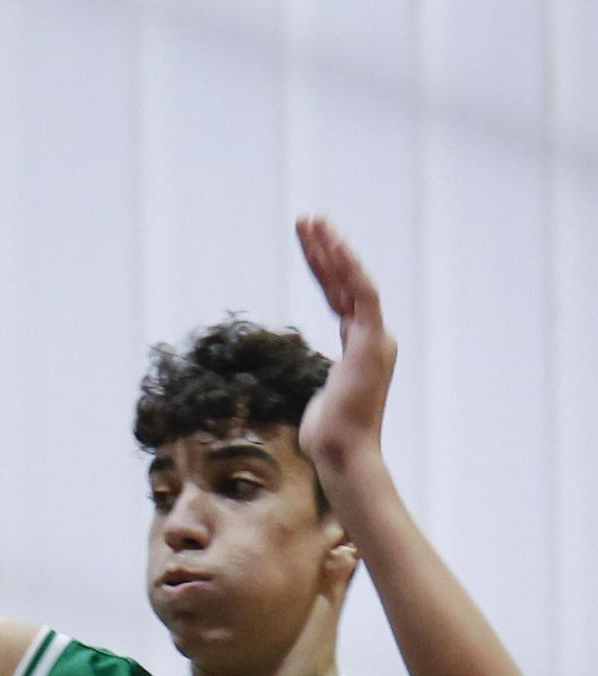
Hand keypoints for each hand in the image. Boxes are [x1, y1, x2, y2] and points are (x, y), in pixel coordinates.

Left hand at [296, 215, 397, 481]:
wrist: (343, 451)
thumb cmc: (328, 433)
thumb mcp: (322, 398)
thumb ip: (324, 384)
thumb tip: (318, 394)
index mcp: (360, 344)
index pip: (339, 295)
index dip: (323, 267)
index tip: (308, 242)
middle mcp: (372, 335)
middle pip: (345, 281)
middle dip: (325, 248)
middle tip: (306, 219)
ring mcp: (374, 337)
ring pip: (353, 280)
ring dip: (332, 250)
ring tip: (311, 222)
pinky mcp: (372, 342)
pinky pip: (363, 295)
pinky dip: (349, 270)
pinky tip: (333, 246)